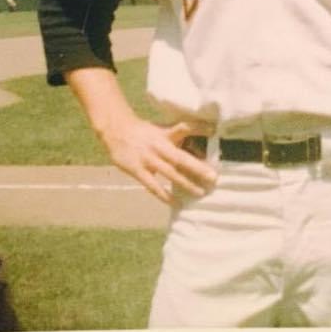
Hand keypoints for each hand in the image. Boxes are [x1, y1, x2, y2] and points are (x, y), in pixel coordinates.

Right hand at [99, 114, 216, 204]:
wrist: (116, 130)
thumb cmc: (142, 132)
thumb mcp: (159, 131)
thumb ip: (174, 139)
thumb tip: (194, 147)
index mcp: (165, 134)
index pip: (183, 128)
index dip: (198, 128)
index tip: (213, 131)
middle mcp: (158, 146)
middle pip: (180, 157)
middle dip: (197, 167)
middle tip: (213, 177)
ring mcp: (148, 159)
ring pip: (170, 173)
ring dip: (186, 183)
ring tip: (200, 192)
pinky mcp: (137, 170)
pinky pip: (153, 185)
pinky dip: (164, 195)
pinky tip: (176, 203)